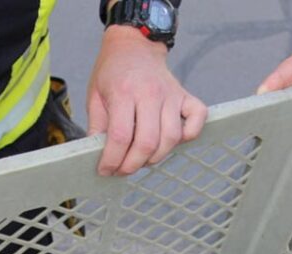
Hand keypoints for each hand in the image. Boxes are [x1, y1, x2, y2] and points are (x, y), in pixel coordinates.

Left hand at [87, 25, 206, 175]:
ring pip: (171, 137)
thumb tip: (98, 156)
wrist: (134, 45)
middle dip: (133, 165)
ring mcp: (171, 95)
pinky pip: (197, 119)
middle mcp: (150, 93)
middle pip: (147, 142)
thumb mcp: (94, 97)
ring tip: (141, 160)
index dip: (112, 159)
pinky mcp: (185, 96)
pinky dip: (189, 135)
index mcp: (123, 92)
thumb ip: (97, 127)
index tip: (106, 170)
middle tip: (122, 170)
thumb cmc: (112, 73)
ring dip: (156, 157)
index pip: (120, 136)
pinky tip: (172, 141)